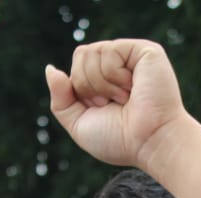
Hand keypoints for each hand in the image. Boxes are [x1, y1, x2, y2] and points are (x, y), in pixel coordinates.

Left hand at [45, 39, 188, 170]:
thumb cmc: (121, 140)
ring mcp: (131, 57)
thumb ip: (61, 99)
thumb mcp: (79, 124)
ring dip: (102, 84)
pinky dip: (115, 76)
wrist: (150, 143)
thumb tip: (51, 69)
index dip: (80, 90)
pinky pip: (109, 51)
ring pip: (91, 52)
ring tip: (125, 98)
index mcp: (104, 80)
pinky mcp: (144, 51)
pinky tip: (132, 88)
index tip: (102, 109)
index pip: (75, 67)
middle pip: (81, 55)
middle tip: (113, 104)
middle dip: (88, 86)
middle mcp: (118, 65)